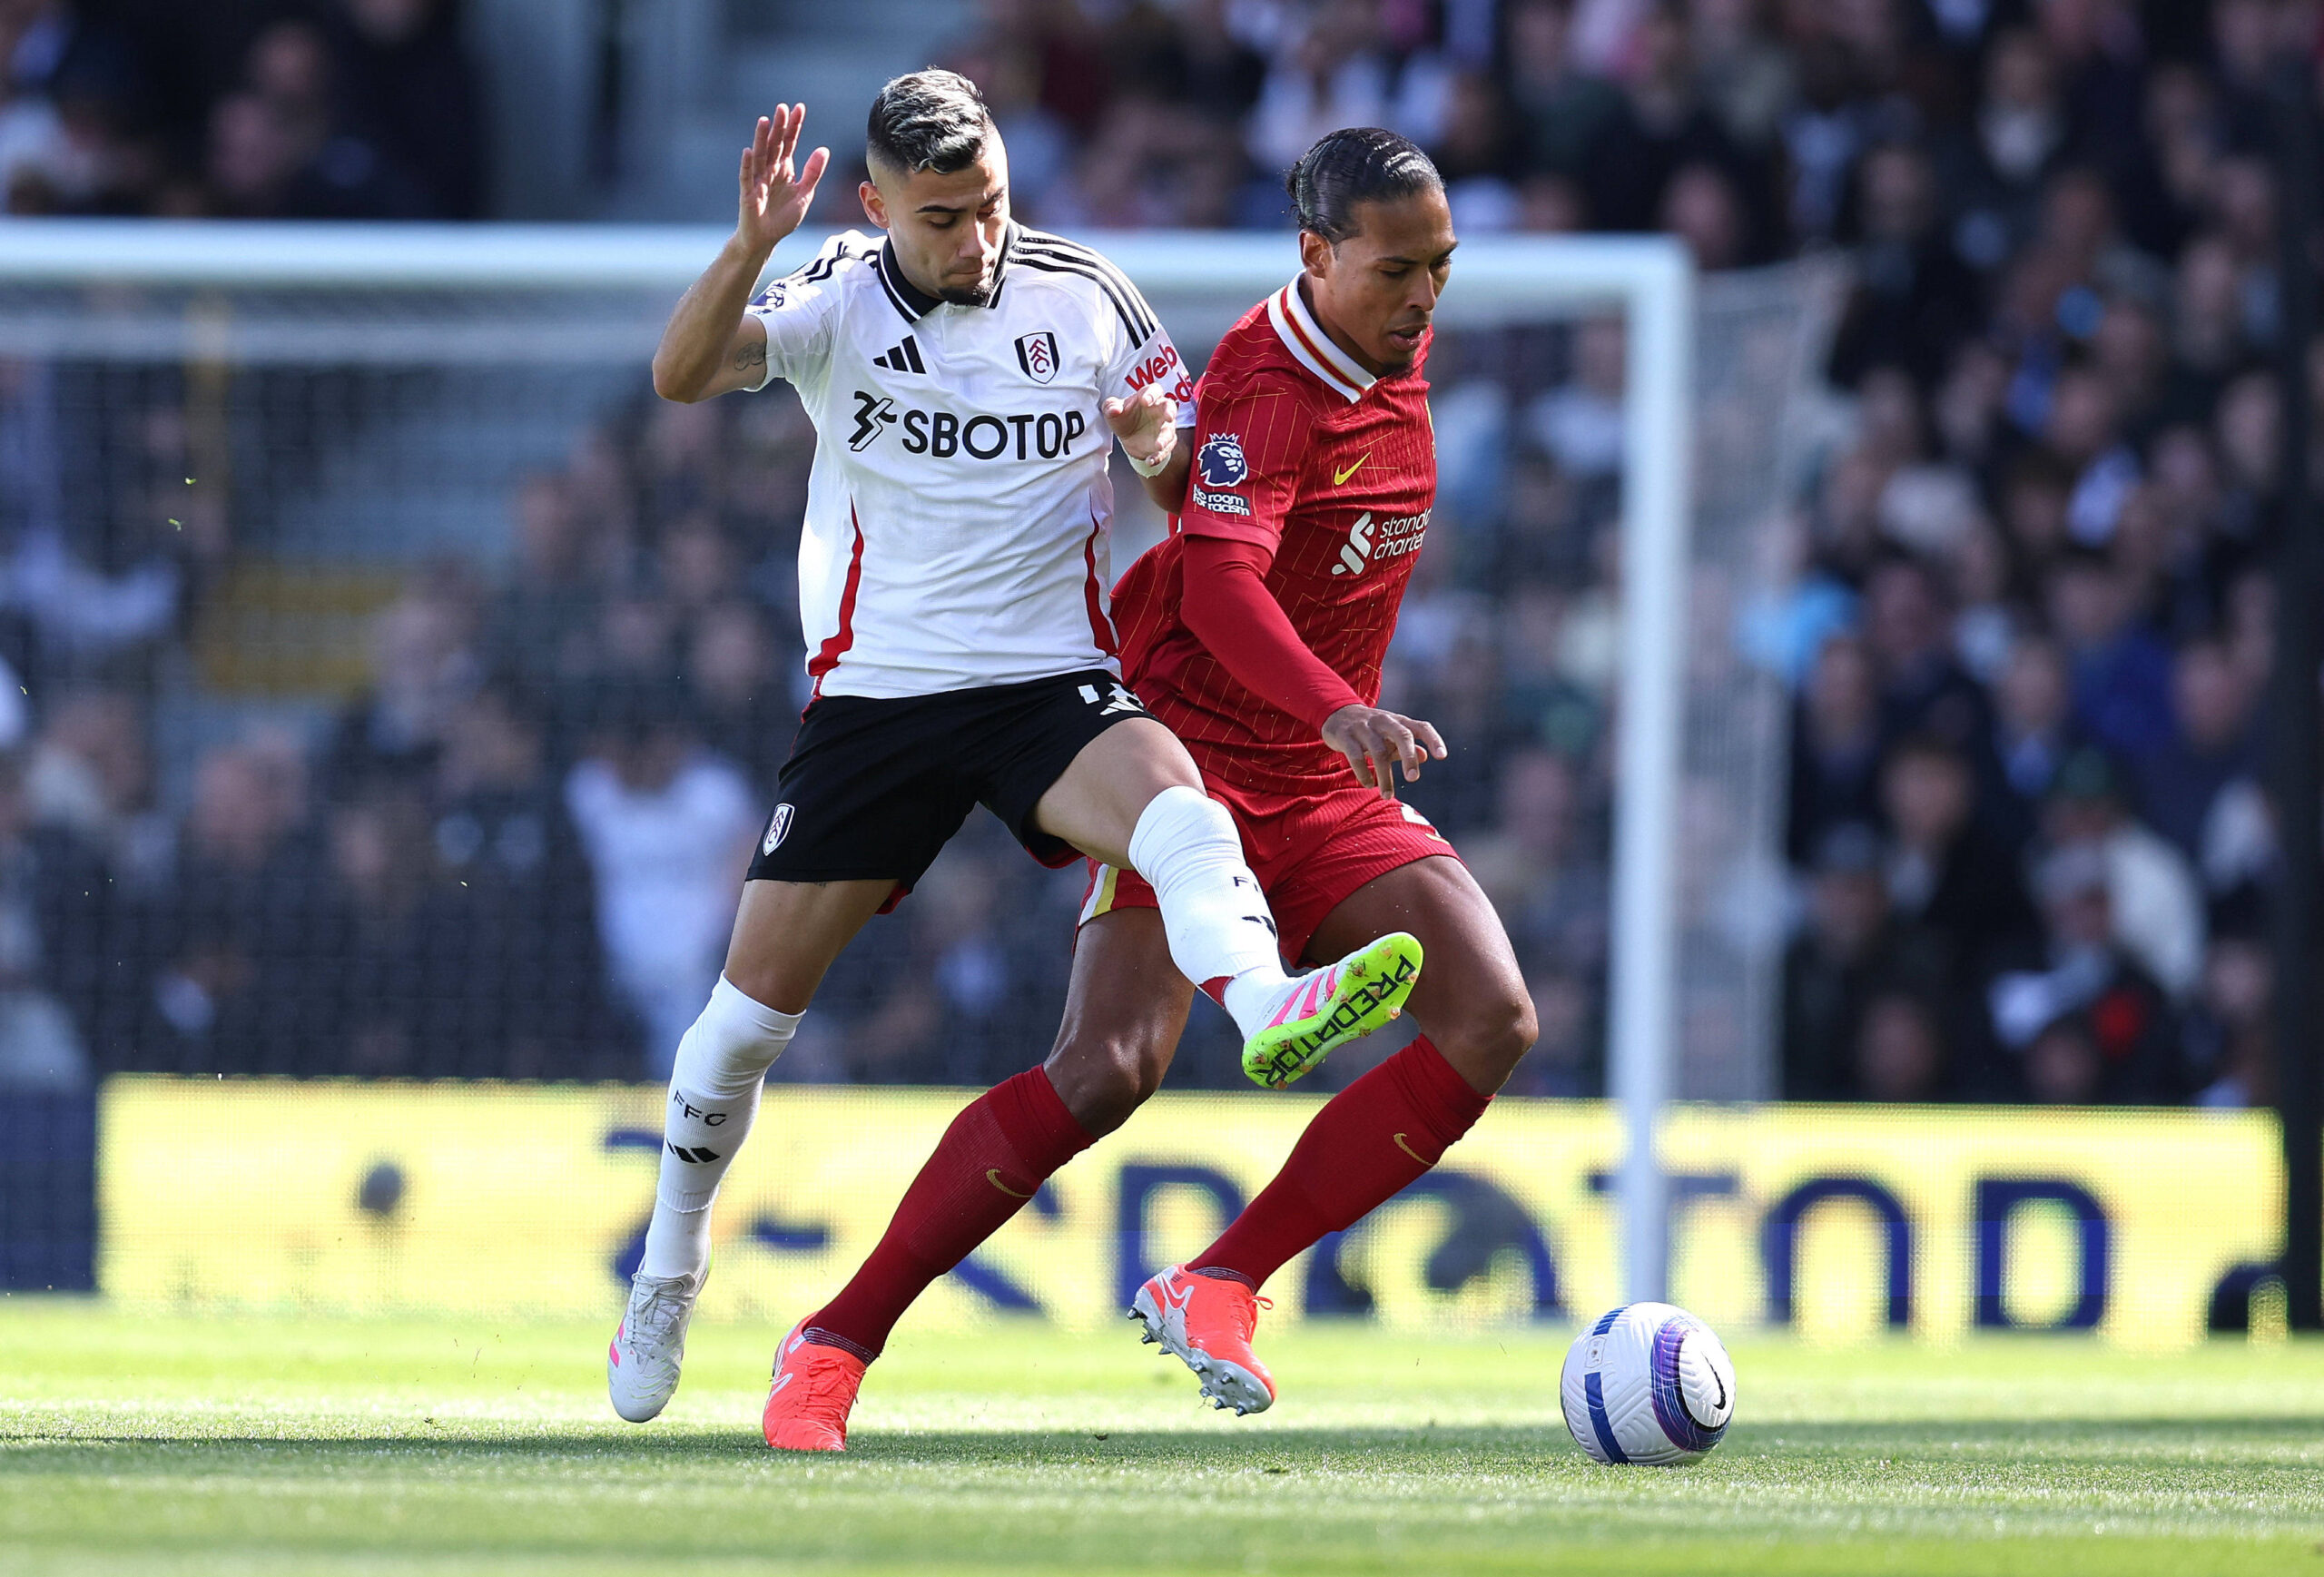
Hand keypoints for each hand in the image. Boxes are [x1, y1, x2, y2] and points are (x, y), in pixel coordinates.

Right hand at [736, 105, 827, 254]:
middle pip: (775, 145)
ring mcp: (758, 181)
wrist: (765, 240)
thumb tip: (823, 149)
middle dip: (779, 127)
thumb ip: (813, 173)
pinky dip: (747, 165)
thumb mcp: (804, 194)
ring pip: (760, 156)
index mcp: (784, 169)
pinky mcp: (748, 194)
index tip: (799, 108)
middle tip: (783, 108)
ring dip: (762, 139)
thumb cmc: (782, 218)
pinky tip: (748, 151)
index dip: (794, 127)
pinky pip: (746, 177)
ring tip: (765, 121)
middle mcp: (770, 170)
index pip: (789, 143)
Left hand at [1102, 381, 1177, 469]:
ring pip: (1170, 431)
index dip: (1151, 394)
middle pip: (1170, 407)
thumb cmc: (1124, 417)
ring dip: (1165, 438)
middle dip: (1170, 412)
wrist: (1129, 437)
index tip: (1144, 401)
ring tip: (1158, 445)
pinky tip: (1150, 461)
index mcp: (1148, 397)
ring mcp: (1164, 428)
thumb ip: (1111, 407)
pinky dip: (1158, 456)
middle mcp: (1160, 411)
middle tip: (1168, 417)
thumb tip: (1114, 410)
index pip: (1155, 390)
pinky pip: (1165, 451)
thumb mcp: (1112, 411)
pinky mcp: (1165, 444)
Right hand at [1321, 704, 1446, 797]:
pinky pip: (1356, 757)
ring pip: (1378, 752)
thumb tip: (1426, 756)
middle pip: (1402, 736)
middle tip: (1413, 779)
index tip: (1442, 757)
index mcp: (1398, 721)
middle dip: (1408, 757)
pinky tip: (1368, 785)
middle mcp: (1384, 721)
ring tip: (1387, 795)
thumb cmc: (1371, 729)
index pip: (1421, 727)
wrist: (1337, 713)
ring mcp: (1364, 727)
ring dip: (1384, 776)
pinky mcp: (1346, 736)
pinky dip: (1363, 773)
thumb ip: (1406, 746)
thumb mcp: (1390, 735)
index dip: (1433, 740)